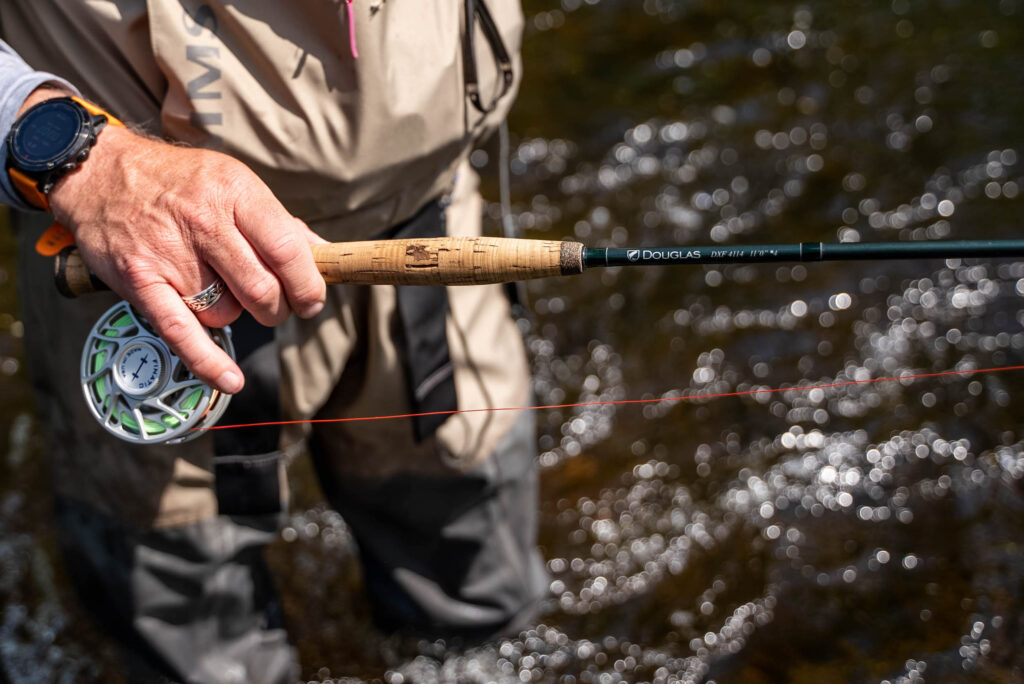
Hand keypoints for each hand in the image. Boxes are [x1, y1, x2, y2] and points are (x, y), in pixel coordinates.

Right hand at [37, 95, 325, 393]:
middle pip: (262, 289)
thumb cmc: (181, 183)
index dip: (308, 285)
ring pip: (226, 312)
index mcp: (236, 194)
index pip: (287, 250)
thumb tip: (327, 257)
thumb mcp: (236, 184)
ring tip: (215, 287)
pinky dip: (207, 360)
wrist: (101, 174)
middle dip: (278, 309)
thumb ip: (282, 224)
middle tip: (274, 306)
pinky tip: (230, 379)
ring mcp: (170, 253)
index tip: (312, 300)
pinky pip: (180, 331)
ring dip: (231, 313)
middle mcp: (204, 222)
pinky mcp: (141, 281)